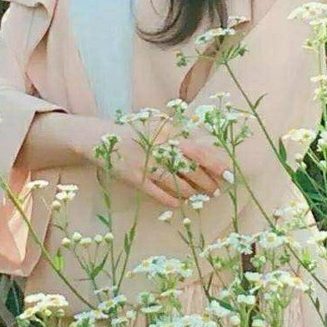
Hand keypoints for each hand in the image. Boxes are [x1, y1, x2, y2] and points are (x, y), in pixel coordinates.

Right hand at [78, 116, 232, 208]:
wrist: (98, 137)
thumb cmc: (133, 132)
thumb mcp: (156, 125)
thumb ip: (177, 133)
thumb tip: (205, 149)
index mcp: (167, 131)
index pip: (197, 149)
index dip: (215, 163)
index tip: (227, 173)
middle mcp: (158, 147)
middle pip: (190, 168)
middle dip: (207, 182)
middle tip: (216, 190)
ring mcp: (146, 163)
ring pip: (177, 182)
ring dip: (193, 192)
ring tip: (201, 196)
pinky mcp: (135, 178)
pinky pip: (158, 193)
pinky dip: (171, 199)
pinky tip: (180, 202)